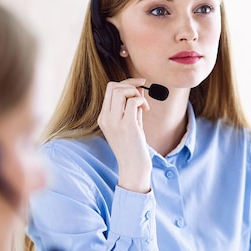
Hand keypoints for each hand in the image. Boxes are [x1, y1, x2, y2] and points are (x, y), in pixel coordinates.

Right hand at [97, 78, 151, 192]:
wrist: (133, 167)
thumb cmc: (133, 147)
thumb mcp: (131, 123)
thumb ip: (132, 106)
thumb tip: (138, 88)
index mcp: (104, 118)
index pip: (109, 90)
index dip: (125, 84)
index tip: (138, 87)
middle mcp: (106, 118)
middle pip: (112, 86)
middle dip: (130, 83)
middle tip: (143, 89)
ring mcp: (114, 122)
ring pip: (120, 90)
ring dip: (135, 92)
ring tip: (143, 104)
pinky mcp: (126, 125)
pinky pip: (133, 101)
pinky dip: (141, 100)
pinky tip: (146, 109)